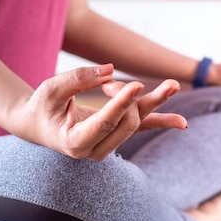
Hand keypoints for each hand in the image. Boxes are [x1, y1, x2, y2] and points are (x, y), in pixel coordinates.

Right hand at [12, 64, 186, 160]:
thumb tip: (109, 69)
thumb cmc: (42, 107)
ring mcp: (110, 145)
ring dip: (156, 101)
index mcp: (76, 144)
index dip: (122, 104)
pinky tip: (182, 123)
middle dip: (125, 95)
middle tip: (107, 82)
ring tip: (174, 84)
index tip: (137, 84)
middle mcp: (96, 150)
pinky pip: (144, 127)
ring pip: (140, 122)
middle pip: (127, 122)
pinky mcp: (119, 134)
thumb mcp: (50, 90)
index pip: (105, 123)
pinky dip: (163, 122)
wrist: (38, 125)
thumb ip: (77, 79)